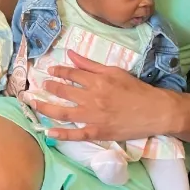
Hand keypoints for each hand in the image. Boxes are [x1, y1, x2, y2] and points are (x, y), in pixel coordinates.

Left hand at [33, 50, 175, 141]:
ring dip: (46, 108)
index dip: (57, 71)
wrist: (155, 111)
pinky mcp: (98, 132)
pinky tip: (49, 133)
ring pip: (63, 112)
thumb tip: (71, 54)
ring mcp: (94, 116)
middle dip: (48, 87)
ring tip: (34, 104)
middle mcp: (92, 97)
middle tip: (39, 86)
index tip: (49, 71)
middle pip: (63, 91)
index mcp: (96, 81)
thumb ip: (90, 64)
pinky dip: (62, 134)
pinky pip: (77, 134)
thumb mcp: (114, 71)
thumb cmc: (136, 89)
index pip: (70, 74)